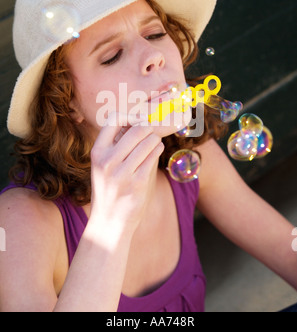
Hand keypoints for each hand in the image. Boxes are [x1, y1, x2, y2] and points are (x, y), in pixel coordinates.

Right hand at [90, 112, 164, 232]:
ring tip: (154, 143)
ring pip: (149, 140)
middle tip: (152, 131)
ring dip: (155, 139)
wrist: (108, 222)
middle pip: (137, 128)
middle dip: (149, 127)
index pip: (114, 118)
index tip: (138, 121)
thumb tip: (143, 120)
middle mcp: (107, 161)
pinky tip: (155, 151)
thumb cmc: (110, 189)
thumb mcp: (105, 165)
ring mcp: (122, 173)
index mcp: (97, 152)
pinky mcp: (138, 183)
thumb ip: (120, 144)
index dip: (130, 116)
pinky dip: (157, 150)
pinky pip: (154, 155)